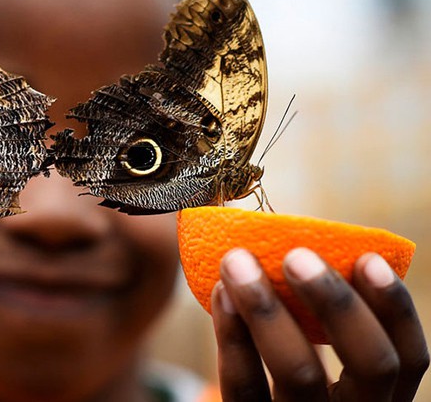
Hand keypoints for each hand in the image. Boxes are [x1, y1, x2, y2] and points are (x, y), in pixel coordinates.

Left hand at [212, 248, 428, 401]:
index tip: (368, 258)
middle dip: (338, 304)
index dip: (396, 309)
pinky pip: (244, 385)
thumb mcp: (318, 362)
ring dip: (268, 309)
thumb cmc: (286, 375)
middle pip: (371, 366)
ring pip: (299, 373)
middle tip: (296, 255)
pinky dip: (232, 335)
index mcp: (378, 398)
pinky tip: (222, 293)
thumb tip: (302, 244)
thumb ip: (321, 321)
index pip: (409, 359)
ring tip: (237, 262)